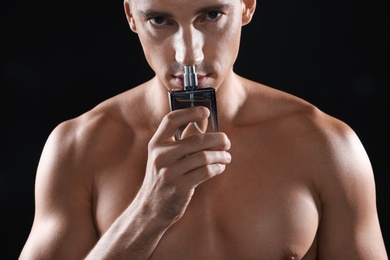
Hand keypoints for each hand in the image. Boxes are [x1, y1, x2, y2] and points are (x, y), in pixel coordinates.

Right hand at [138, 106, 230, 225]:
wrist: (152, 208)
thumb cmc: (164, 177)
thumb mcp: (165, 156)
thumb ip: (182, 139)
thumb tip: (203, 122)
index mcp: (156, 144)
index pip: (171, 120)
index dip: (190, 112)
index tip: (206, 112)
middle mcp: (160, 156)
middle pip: (197, 139)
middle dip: (218, 139)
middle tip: (226, 142)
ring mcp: (169, 172)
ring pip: (204, 156)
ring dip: (221, 155)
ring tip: (226, 157)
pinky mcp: (179, 187)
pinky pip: (206, 172)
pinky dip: (218, 167)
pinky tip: (220, 167)